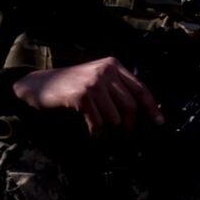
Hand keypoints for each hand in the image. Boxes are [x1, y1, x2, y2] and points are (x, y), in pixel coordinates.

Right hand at [10, 57, 161, 135]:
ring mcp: (94, 83)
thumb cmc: (70, 85)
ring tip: (98, 128)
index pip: (140, 88)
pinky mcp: (82, 96)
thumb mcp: (96, 78)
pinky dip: (96, 134)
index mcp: (113, 65)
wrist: (39, 85)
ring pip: (115, 118)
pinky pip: (99, 124)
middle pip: (130, 106)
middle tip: (124, 135)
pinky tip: (91, 135)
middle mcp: (105, 71)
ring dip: (108, 129)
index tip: (159, 122)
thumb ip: (116, 88)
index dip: (152, 107)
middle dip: (129, 125)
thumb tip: (139, 112)